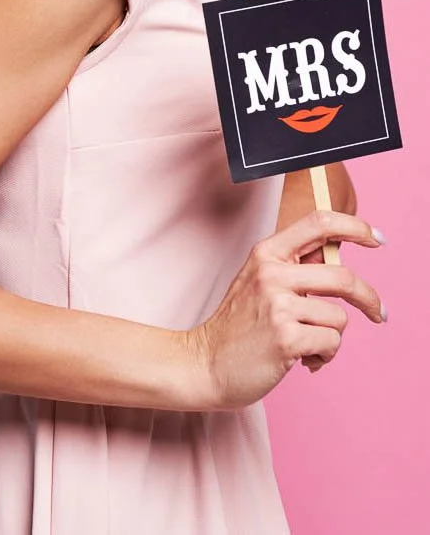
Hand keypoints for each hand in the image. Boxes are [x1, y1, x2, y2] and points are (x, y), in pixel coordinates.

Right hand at [186, 210, 384, 408]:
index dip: (354, 226)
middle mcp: (271, 272)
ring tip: (307, 345)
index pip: (318, 223)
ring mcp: (277, 305)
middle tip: (379, 314)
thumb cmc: (239, 326)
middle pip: (342, 276)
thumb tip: (339, 256)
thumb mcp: (260, 283)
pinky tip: (303, 359)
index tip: (376, 237)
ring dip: (331, 337)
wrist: (206, 363)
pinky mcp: (286, 338)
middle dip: (369, 299)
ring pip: (339, 317)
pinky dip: (324, 356)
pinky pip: (332, 343)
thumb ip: (295, 268)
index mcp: (266, 252)